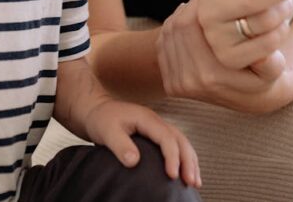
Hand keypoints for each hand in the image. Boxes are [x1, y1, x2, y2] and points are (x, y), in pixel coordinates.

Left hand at [83, 99, 200, 188]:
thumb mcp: (107, 131)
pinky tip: (187, 172)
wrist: (97, 109)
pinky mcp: (156, 134)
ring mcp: (158, 127)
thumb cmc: (102, 119)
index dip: (172, 157)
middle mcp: (157, 122)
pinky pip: (176, 145)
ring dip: (190, 161)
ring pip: (182, 142)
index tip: (172, 175)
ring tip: (195, 181)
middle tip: (191, 182)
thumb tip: (134, 161)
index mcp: (147, 119)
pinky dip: (185, 159)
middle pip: (180, 140)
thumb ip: (120, 145)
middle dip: (188, 161)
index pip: (167, 138)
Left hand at [157, 0, 284, 110]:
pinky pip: (164, 46)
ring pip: (168, 34)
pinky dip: (174, 30)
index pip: (191, 25)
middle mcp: (188, 82)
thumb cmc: (264, 76)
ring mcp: (176, 84)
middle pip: (177, 28)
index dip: (200, 3)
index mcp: (210, 76)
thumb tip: (262, 54)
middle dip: (190, 7)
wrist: (252, 100)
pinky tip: (190, 22)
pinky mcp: (170, 84)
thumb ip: (269, 61)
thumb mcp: (273, 68)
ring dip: (181, 17)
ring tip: (199, 7)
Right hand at [194, 0, 292, 77]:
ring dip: (284, 10)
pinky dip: (281, 31)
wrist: (235, 38)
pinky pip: (270, 42)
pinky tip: (279, 28)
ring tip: (285, 6)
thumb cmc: (246, 1)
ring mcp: (216, 38)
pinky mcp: (230, 59)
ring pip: (265, 21)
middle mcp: (207, 12)